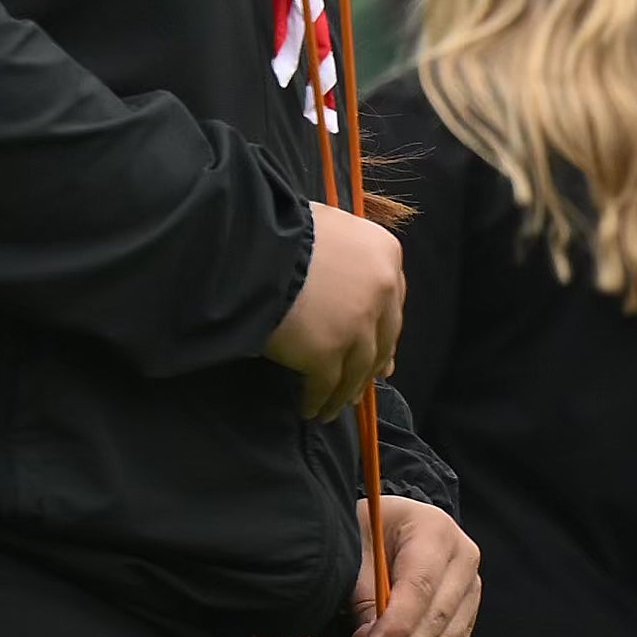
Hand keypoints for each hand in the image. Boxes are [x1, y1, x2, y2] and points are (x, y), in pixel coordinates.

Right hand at [270, 204, 404, 417]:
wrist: (244, 247)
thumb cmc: (275, 229)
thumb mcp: (326, 227)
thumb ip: (346, 254)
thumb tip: (349, 283)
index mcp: (385, 254)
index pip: (393, 302)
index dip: (383, 330)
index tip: (381, 353)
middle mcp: (382, 289)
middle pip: (383, 338)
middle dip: (371, 367)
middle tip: (361, 386)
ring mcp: (357, 323)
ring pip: (358, 369)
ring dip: (346, 394)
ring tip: (332, 408)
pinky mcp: (328, 351)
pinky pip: (327, 385)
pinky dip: (319, 401)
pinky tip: (310, 409)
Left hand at [362, 497, 480, 636]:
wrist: (389, 525)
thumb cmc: (365, 534)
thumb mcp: (356, 553)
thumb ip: (363, 596)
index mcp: (436, 531)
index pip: (420, 585)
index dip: (397, 624)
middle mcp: (464, 560)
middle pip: (439, 618)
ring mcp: (470, 589)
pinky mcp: (467, 615)